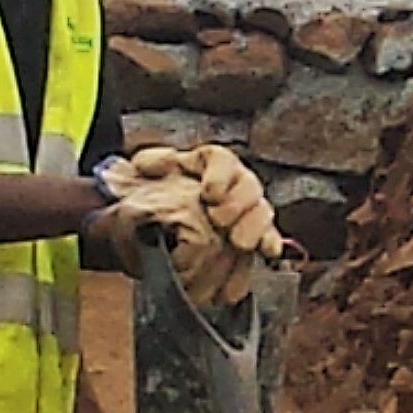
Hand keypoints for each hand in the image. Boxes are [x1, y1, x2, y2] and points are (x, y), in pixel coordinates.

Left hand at [101, 142, 284, 304]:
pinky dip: (268, 244)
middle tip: (220, 220)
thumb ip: (150, 163)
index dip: (221, 175)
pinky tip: (267, 253)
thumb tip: (160, 163)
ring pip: (262, 211)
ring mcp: (245, 210)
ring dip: (255, 226)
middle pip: (248, 185)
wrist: (149, 230)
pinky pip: (267, 237)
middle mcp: (233, 183)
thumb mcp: (144, 174)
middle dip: (238, 204)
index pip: (222, 160)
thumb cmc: (151, 197)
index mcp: (208, 164)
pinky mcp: (252, 236)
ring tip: (239, 242)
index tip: (210, 194)